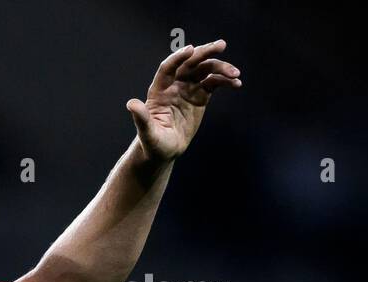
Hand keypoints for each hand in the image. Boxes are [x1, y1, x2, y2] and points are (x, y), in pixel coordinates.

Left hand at [127, 39, 241, 161]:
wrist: (165, 150)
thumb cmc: (153, 143)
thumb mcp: (147, 133)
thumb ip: (141, 118)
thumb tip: (131, 104)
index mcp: (159, 90)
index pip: (168, 68)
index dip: (178, 58)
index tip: (191, 49)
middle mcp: (174, 85)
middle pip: (190, 63)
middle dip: (204, 52)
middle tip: (221, 45)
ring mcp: (188, 89)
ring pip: (205, 70)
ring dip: (221, 68)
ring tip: (235, 74)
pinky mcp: (200, 95)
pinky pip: (214, 82)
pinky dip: (226, 81)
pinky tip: (236, 84)